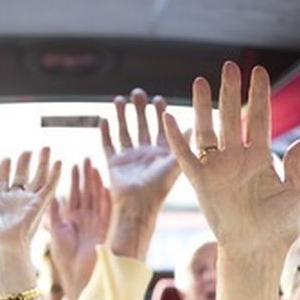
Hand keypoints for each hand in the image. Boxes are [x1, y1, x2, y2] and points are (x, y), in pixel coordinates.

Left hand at [0, 148, 61, 293]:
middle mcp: (14, 203)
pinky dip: (55, 174)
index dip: (4, 170)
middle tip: (28, 150)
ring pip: (38, 179)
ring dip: (43, 163)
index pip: (3, 182)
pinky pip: (49, 187)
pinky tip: (59, 162)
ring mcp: (27, 204)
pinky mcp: (38, 207)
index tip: (6, 159)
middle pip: (21, 177)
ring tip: (47, 148)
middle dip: (24, 163)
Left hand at [47, 159, 109, 299]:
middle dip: (86, 176)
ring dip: (95, 183)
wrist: (78, 275)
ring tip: (94, 166)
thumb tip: (51, 196)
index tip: (73, 165)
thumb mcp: (56, 232)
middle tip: (85, 159)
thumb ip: (55, 214)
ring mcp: (97, 222)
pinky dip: (106, 199)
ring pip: (96, 198)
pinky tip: (105, 186)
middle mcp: (86, 219)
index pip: (74, 195)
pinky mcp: (105, 229)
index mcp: (73, 219)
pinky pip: (107, 210)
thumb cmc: (65, 258)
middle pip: (86, 193)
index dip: (74, 180)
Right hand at [101, 88, 180, 258]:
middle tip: (138, 93)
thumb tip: (196, 124)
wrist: (138, 206)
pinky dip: (105, 132)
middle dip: (139, 109)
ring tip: (119, 99)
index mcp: (161, 153)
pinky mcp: (114, 163)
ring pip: (124, 131)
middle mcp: (146, 154)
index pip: (161, 128)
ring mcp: (129, 158)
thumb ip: (183, 143)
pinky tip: (104, 118)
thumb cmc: (159, 187)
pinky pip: (108, 144)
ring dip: (121, 115)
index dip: (159, 112)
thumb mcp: (175, 162)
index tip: (158, 98)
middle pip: (142, 126)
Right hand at [163, 62, 299, 261]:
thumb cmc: (279, 227)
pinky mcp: (200, 183)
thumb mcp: (296, 192)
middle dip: (231, 91)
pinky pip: (185, 158)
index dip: (260, 95)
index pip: (260, 119)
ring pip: (208, 131)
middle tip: (229, 66)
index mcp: (261, 159)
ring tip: (200, 81)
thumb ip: (298, 164)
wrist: (257, 250)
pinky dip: (176, 139)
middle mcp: (238, 159)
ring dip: (202, 107)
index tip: (259, 72)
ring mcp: (218, 170)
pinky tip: (168, 119)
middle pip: (232, 117)